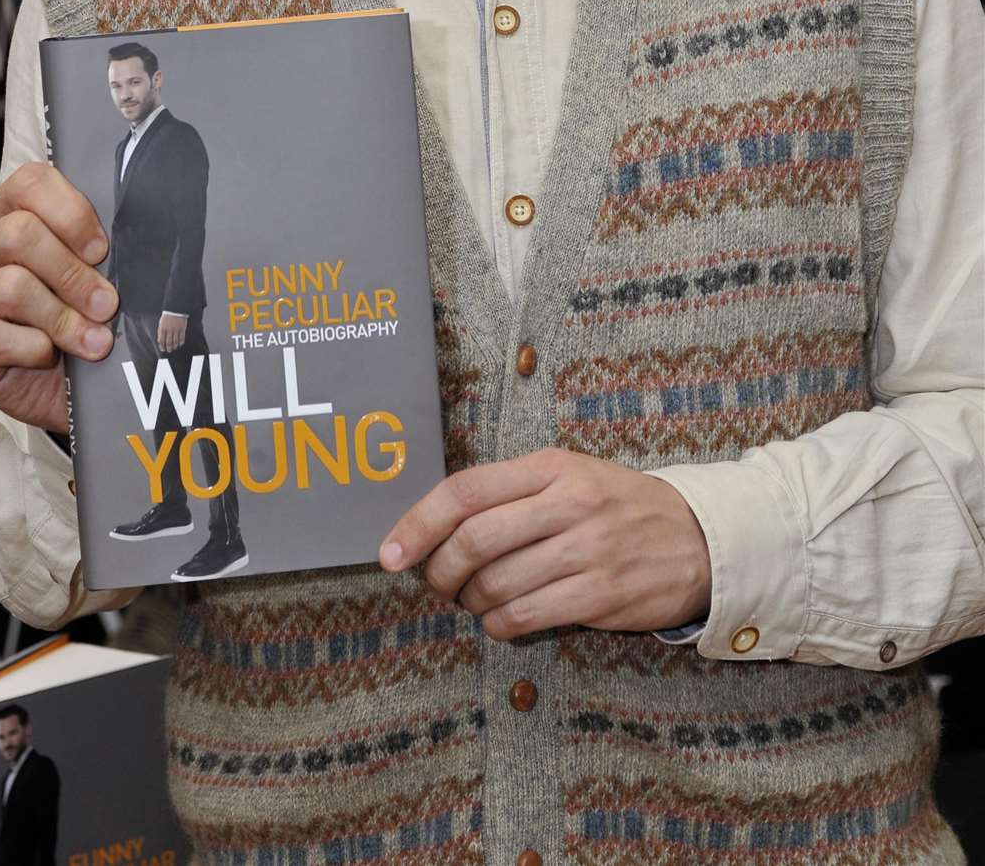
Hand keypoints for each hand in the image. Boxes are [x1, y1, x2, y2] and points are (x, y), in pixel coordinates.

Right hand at [0, 162, 117, 434]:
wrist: (69, 388)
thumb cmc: (86, 317)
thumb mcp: (101, 276)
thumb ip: (106, 251)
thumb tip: (136, 242)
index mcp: (15, 216)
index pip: (29, 183)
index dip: (70, 212)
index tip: (101, 249)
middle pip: (19, 235)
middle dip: (73, 273)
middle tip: (107, 304)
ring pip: (11, 287)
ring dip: (62, 318)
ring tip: (95, 341)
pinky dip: (31, 348)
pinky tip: (49, 354)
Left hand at [157, 312, 188, 352]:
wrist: (175, 308)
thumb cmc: (167, 316)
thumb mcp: (161, 323)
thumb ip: (160, 331)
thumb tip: (159, 340)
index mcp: (162, 328)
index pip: (161, 340)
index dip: (162, 346)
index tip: (163, 349)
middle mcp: (169, 330)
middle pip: (168, 342)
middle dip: (168, 348)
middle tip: (169, 351)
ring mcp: (176, 329)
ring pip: (175, 341)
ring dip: (174, 346)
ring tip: (174, 348)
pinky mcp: (182, 328)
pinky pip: (182, 338)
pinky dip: (181, 342)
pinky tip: (180, 344)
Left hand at [379, 447, 710, 640]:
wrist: (699, 539)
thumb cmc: (619, 506)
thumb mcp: (571, 476)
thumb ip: (512, 492)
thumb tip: (438, 525)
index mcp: (552, 465)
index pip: (466, 490)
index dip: (418, 523)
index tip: (390, 553)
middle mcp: (567, 502)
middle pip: (473, 540)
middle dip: (439, 571)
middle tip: (437, 583)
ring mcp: (586, 549)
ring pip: (495, 583)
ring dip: (470, 601)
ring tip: (474, 601)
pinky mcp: (600, 594)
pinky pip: (526, 616)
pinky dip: (499, 625)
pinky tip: (501, 621)